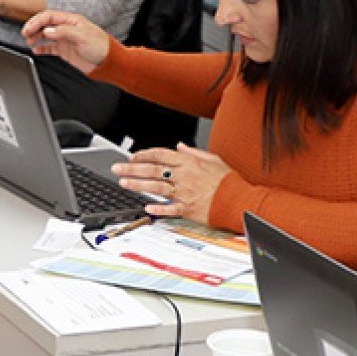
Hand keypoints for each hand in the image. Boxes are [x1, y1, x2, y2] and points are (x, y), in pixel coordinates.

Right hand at [21, 9, 111, 75]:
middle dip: (33, 28)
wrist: (108, 63)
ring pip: (45, 35)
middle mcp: (67, 28)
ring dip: (36, 37)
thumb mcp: (83, 36)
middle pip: (45, 24)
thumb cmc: (101, 47)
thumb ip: (65, 32)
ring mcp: (65, 39)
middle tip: (26, 35)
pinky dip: (41, 48)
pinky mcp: (65, 50)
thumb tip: (48, 31)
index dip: (37, 21)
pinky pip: (49, 47)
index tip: (29, 29)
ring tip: (30, 42)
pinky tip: (36, 50)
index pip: (49, 16)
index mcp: (71, 21)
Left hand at [111, 145, 230, 223]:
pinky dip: (157, 208)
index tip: (132, 157)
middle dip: (132, 169)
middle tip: (117, 169)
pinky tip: (146, 206)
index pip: (160, 155)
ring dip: (138, 185)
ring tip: (124, 183)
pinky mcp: (189, 209)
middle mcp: (184, 176)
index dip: (144, 155)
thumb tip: (180, 146)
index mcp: (189, 163)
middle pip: (153, 170)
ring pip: (156, 187)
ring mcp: (185, 193)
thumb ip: (193, 152)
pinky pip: (170, 208)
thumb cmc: (228, 181)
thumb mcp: (212, 159)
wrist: (239, 199)